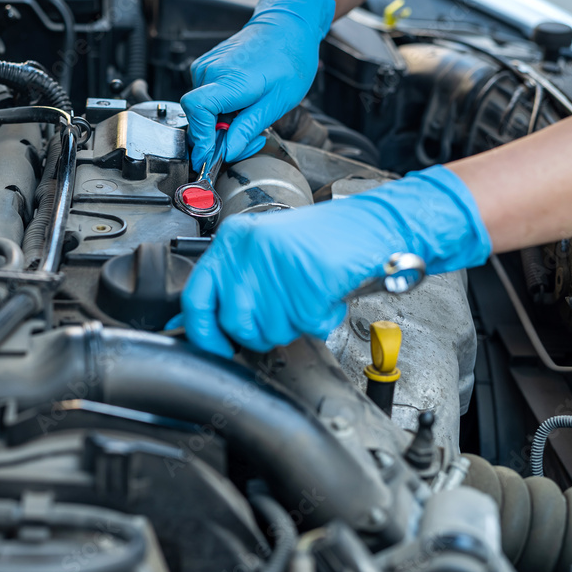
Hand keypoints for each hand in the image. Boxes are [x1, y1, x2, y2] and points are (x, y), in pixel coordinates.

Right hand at [180, 0, 334, 171]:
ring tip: (249, 119)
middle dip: (218, 138)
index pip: (197, 109)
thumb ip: (248, 128)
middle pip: (199, 117)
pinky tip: (241, 106)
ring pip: (202, 110)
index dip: (200, 137)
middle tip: (248, 141)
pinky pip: (205, 98)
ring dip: (222, 124)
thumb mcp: (277, 102)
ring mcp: (205, 67)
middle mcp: (210, 71)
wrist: (286, 25)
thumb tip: (227, 152)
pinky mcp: (205, 67)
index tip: (208, 155)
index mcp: (230, 79)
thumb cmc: (289, 58)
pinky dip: (221, 110)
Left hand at [180, 166, 492, 355]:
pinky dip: (323, 320)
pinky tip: (328, 296)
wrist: (374, 224)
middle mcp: (249, 251)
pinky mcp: (307, 282)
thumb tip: (207, 325)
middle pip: (234, 323)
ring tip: (309, 297)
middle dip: (260, 332)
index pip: (196, 297)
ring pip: (269, 331)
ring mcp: (277, 265)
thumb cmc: (325, 241)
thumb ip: (236, 284)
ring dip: (294, 326)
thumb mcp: (266, 253)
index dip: (204, 332)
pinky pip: (307, 326)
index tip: (216, 347)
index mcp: (233, 240)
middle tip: (284, 315)